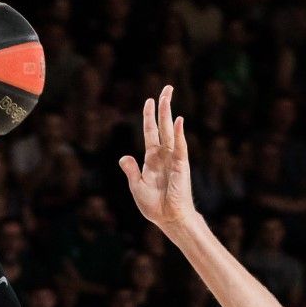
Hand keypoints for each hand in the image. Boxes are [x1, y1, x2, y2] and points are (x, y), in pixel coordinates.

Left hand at [119, 85, 196, 231]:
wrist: (169, 218)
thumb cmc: (154, 205)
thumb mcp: (137, 187)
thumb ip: (131, 170)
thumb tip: (123, 156)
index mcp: (152, 159)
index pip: (151, 132)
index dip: (149, 116)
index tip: (149, 100)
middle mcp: (164, 154)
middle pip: (163, 125)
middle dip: (163, 107)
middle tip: (167, 88)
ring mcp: (174, 158)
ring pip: (171, 131)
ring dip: (168, 113)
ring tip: (168, 95)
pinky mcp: (181, 166)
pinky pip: (180, 147)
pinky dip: (179, 133)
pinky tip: (178, 120)